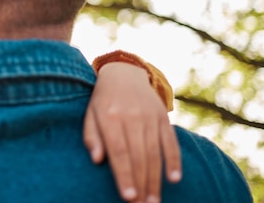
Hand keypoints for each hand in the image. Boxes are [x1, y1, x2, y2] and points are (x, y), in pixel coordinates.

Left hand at [83, 62, 181, 201]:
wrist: (124, 73)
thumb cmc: (102, 101)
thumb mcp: (90, 114)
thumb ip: (91, 137)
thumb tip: (96, 160)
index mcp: (110, 117)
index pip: (118, 151)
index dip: (124, 175)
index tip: (128, 197)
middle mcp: (131, 117)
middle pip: (138, 156)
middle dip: (141, 184)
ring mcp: (150, 116)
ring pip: (155, 153)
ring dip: (155, 179)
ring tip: (153, 201)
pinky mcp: (163, 117)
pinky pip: (171, 141)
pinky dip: (174, 160)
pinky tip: (173, 179)